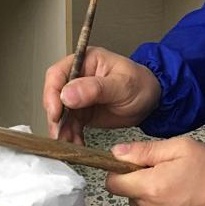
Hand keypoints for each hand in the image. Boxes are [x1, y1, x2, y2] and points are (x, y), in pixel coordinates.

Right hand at [43, 46, 160, 143]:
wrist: (152, 101)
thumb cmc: (141, 84)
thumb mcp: (122, 85)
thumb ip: (95, 89)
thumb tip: (67, 94)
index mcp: (85, 61)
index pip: (58, 74)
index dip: (52, 93)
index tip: (56, 111)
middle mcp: (78, 78)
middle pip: (55, 96)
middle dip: (56, 117)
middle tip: (60, 132)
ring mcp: (79, 96)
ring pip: (61, 114)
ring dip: (62, 130)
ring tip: (69, 143)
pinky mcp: (83, 113)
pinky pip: (71, 125)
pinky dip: (71, 136)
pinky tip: (76, 144)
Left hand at [106, 137, 204, 205]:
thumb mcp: (180, 148)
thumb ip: (144, 150)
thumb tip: (115, 153)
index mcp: (150, 188)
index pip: (113, 184)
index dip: (121, 172)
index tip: (137, 166)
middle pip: (129, 196)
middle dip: (140, 184)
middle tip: (166, 174)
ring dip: (150, 200)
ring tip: (177, 190)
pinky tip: (181, 205)